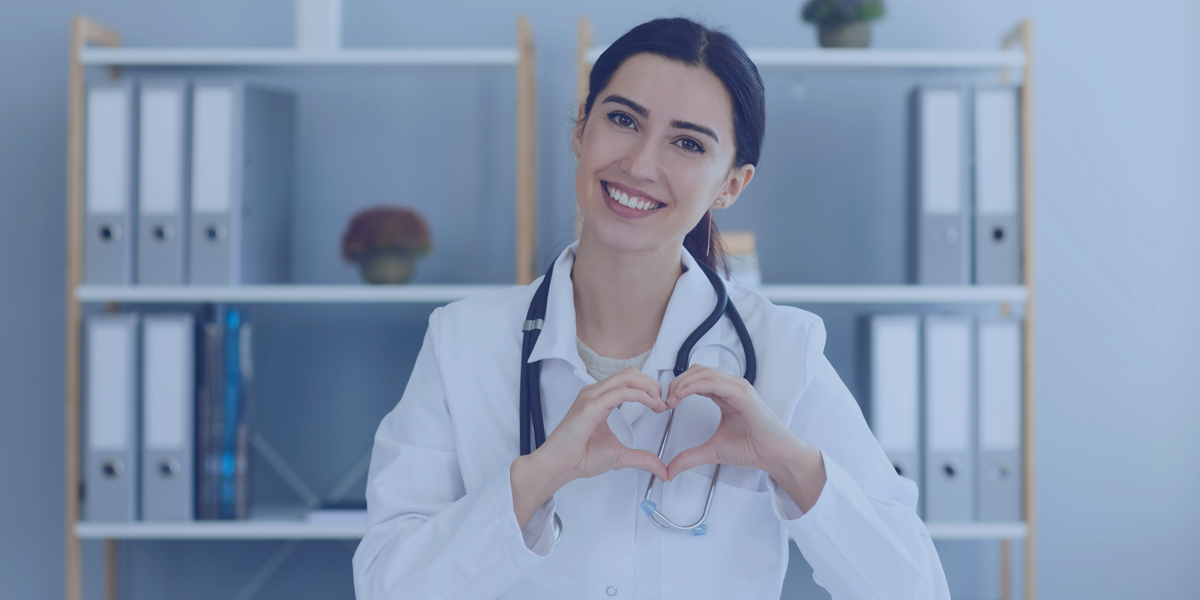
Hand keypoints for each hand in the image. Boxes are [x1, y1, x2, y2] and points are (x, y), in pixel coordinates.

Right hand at [513, 367, 670, 528]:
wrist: (559, 466)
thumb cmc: (579, 457)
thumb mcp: (619, 456)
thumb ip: (642, 459)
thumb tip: (661, 470)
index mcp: (599, 399)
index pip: (628, 380)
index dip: (649, 388)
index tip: (661, 405)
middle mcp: (594, 393)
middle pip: (630, 373)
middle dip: (652, 384)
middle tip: (663, 402)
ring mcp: (591, 396)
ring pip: (627, 377)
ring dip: (649, 387)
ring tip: (659, 403)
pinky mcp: (591, 405)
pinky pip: (622, 392)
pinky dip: (641, 396)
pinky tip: (651, 405)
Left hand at [662, 365, 824, 509]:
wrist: (776, 456)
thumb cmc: (754, 449)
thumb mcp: (714, 451)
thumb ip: (691, 457)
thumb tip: (670, 470)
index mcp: (726, 395)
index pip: (697, 379)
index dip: (679, 387)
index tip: (667, 404)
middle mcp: (732, 387)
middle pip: (698, 371)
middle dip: (677, 382)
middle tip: (666, 400)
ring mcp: (739, 388)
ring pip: (704, 373)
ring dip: (683, 382)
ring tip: (671, 398)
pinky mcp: (743, 395)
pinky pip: (714, 383)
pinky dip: (694, 386)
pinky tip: (682, 396)